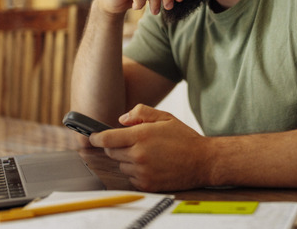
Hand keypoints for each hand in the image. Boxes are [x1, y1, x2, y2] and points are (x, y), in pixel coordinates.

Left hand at [88, 104, 209, 191]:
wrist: (203, 161)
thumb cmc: (184, 138)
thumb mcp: (165, 117)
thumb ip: (140, 113)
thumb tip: (121, 120)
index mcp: (141, 136)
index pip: (107, 139)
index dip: (96, 138)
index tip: (93, 137)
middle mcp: (139, 155)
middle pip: (111, 152)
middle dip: (116, 146)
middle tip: (131, 142)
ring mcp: (142, 172)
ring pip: (121, 165)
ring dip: (127, 159)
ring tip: (147, 154)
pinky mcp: (147, 184)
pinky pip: (131, 177)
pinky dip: (136, 172)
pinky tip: (151, 165)